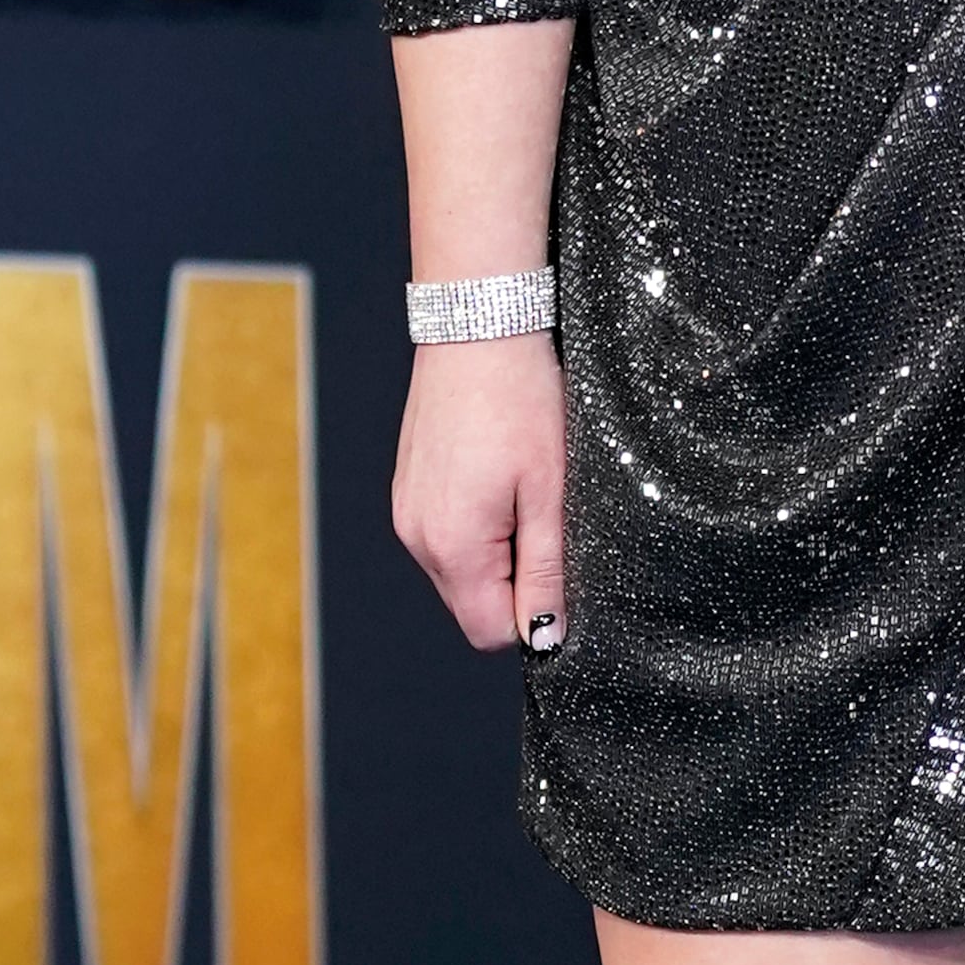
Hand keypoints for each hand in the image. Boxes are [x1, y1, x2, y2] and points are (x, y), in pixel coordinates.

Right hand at [393, 333, 567, 649]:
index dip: (533, 615)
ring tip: (522, 489)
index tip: (558, 567)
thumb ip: (545, 571)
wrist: (478, 328)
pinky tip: (498, 477)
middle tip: (544, 517)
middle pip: (472, 604)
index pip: (490, 631)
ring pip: (460, 570)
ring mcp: (406, 512)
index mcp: (451, 546)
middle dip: (515, 581)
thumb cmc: (520, 401)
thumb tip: (546, 636)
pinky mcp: (407, 490)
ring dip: (498, 550)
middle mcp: (417, 537)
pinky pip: (445, 536)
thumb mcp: (550, 492)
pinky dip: (477, 525)